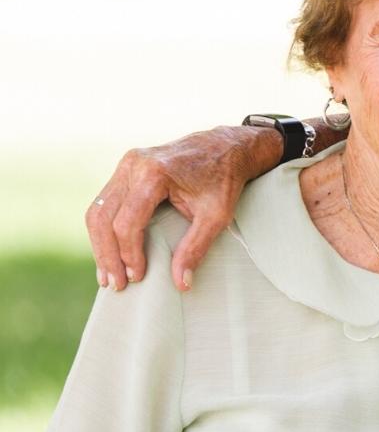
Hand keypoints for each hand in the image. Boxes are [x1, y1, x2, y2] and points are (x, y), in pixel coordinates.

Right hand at [87, 125, 279, 291]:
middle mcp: (133, 165)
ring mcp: (127, 164)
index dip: (129, 254)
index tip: (137, 277)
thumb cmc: (224, 180)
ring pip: (98, 210)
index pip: (128, 222)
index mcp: (154, 173)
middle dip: (107, 254)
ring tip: (107, 274)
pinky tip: (110, 252)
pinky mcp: (127, 168)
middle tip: (115, 284)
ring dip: (100, 244)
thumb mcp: (216, 216)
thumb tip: (181, 284)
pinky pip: (106, 202)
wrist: (227, 147)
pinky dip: (105, 229)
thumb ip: (196, 248)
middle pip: (104, 217)